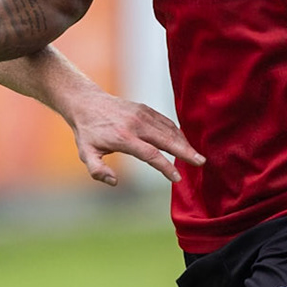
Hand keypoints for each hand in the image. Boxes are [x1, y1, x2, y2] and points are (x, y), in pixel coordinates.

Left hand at [65, 89, 204, 185]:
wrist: (86, 103)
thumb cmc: (87, 132)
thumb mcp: (86, 154)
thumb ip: (97, 170)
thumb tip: (114, 182)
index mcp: (123, 138)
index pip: (150, 154)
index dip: (165, 167)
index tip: (177, 178)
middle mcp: (136, 125)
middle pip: (166, 140)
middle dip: (185, 152)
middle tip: (201, 163)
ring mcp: (142, 114)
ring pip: (169, 130)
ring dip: (184, 143)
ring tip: (196, 156)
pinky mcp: (145, 109)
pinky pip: (166, 122)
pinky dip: (177, 132)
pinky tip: (184, 143)